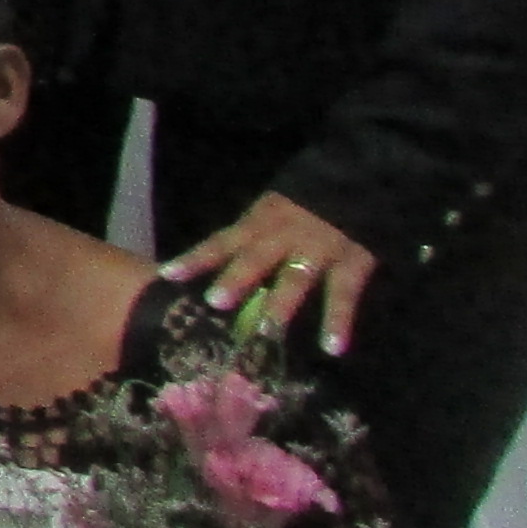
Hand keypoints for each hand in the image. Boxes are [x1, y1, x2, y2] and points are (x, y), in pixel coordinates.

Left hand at [166, 191, 373, 356]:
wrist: (358, 180)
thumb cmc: (305, 206)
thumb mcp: (270, 213)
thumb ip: (250, 240)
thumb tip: (214, 275)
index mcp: (259, 221)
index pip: (222, 241)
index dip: (196, 257)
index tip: (168, 275)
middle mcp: (284, 235)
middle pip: (255, 257)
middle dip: (236, 279)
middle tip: (215, 301)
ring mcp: (318, 248)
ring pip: (296, 277)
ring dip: (281, 303)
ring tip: (267, 331)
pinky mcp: (353, 260)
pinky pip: (344, 293)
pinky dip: (339, 320)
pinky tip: (333, 347)